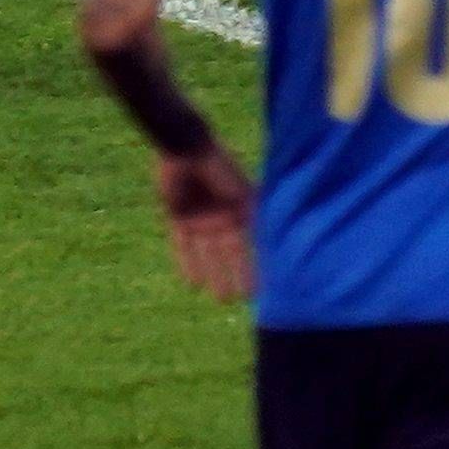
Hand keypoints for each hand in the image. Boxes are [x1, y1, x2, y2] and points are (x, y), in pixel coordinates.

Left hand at [157, 141, 257, 299]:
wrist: (186, 149)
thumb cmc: (219, 167)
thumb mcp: (242, 194)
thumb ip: (252, 218)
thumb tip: (270, 245)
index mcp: (241, 209)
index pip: (250, 244)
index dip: (254, 265)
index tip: (260, 288)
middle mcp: (222, 217)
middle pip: (229, 253)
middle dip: (234, 275)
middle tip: (238, 300)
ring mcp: (201, 218)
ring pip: (208, 254)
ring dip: (214, 274)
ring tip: (220, 298)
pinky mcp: (178, 218)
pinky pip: (183, 246)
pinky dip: (188, 263)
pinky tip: (193, 283)